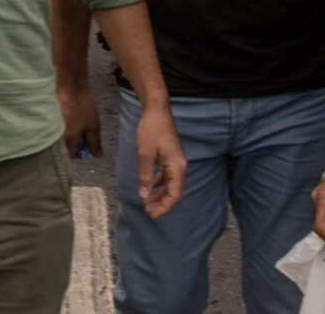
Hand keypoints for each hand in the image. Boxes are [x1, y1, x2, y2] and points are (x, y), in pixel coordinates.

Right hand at [57, 81, 102, 158]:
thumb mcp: (93, 126)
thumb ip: (95, 142)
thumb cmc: (82, 107)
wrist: (70, 86)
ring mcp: (51, 127)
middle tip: (81, 136)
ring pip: (59, 137)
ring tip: (74, 126)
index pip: (71, 155)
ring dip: (66, 135)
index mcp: (68, 140)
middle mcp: (56, 136)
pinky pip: (55, 128)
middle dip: (72, 145)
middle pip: (63, 147)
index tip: (84, 147)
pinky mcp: (48, 118)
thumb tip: (98, 156)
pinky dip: (61, 127)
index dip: (79, 153)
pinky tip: (68, 120)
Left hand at [134, 99, 187, 220]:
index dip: (164, 206)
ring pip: (170, 185)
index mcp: (177, 166)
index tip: (152, 214)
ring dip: (160, 195)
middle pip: (174, 192)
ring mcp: (176, 162)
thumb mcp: (145, 154)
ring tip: (147, 204)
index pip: (175, 194)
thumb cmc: (151, 130)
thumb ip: (145, 176)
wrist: (157, 110)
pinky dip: (159, 184)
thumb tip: (144, 195)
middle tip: (147, 212)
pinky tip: (150, 188)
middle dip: (162, 204)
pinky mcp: (170, 158)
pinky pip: (167, 176)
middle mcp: (180, 166)